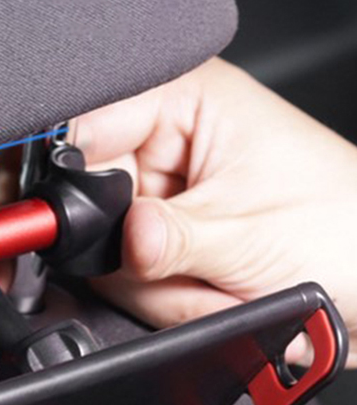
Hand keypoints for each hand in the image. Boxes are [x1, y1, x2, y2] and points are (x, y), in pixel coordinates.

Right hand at [73, 57, 356, 365]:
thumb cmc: (343, 229)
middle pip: (89, 207)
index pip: (87, 128)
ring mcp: (159, 199)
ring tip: (222, 281)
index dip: (75, 181)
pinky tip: (211, 291)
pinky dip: (168, 300)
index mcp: (184, 104)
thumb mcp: (250, 235)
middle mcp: (163, 147)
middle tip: (194, 268)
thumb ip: (174, 239)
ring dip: (163, 288)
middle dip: (140, 259)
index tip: (87, 227)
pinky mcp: (159, 241)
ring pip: (107, 257)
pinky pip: (127, 281)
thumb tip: (124, 237)